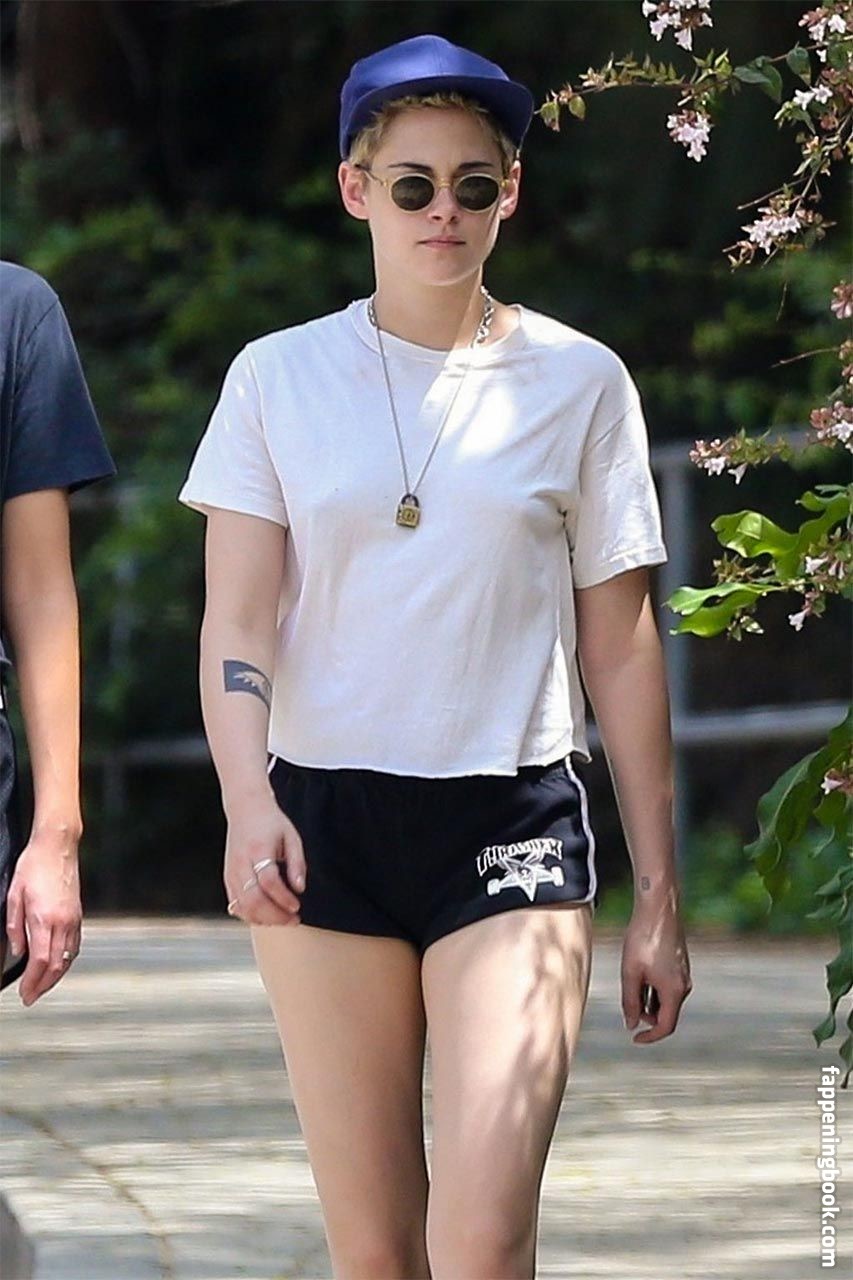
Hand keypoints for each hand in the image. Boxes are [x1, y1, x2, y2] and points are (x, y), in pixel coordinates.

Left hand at [5, 826, 82, 1006]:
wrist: (58, 846)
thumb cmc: (34, 866)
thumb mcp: (13, 895)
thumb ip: (14, 927)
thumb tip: (16, 951)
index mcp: (44, 918)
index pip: (40, 961)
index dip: (32, 982)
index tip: (24, 993)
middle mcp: (63, 922)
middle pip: (56, 965)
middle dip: (43, 985)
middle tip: (30, 997)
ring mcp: (74, 919)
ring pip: (68, 958)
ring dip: (55, 977)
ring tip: (42, 986)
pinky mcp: (78, 914)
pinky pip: (74, 946)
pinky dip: (66, 961)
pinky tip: (58, 965)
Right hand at [224, 794, 306, 925]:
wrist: (245, 809)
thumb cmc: (270, 823)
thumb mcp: (292, 837)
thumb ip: (297, 863)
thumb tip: (300, 888)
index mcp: (258, 849)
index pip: (268, 881)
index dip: (283, 898)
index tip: (297, 906)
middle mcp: (241, 862)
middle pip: (253, 899)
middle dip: (275, 915)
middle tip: (293, 919)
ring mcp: (231, 872)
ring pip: (243, 906)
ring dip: (264, 919)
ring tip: (282, 919)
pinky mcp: (227, 878)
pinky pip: (235, 905)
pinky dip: (251, 915)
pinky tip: (266, 916)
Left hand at [621, 890, 691, 1043]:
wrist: (659, 908)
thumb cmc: (642, 939)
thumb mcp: (630, 973)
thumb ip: (630, 1001)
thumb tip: (631, 1024)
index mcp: (674, 991)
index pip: (666, 1026)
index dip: (650, 1037)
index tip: (634, 1038)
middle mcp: (683, 985)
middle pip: (666, 1013)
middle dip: (646, 1016)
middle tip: (626, 1006)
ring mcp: (683, 973)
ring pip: (665, 998)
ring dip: (648, 1001)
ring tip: (630, 985)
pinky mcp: (679, 963)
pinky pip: (667, 985)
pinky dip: (653, 988)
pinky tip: (638, 975)